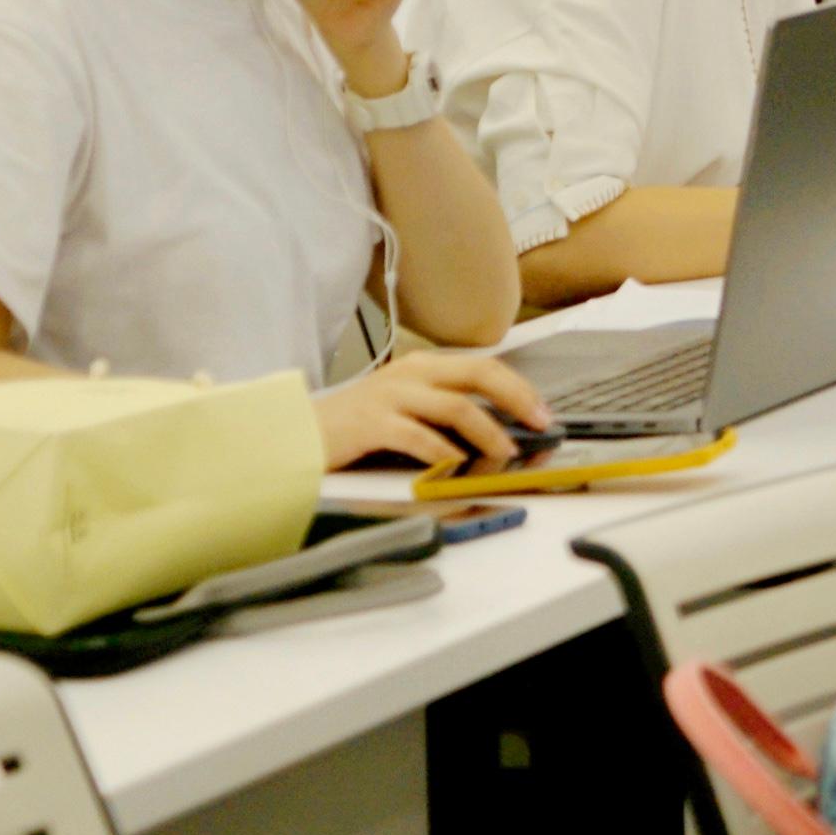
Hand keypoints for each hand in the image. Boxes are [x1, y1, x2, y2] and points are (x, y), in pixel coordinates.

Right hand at [317, 344, 551, 473]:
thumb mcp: (404, 409)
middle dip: (518, 399)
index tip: (543, 412)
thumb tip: (495, 433)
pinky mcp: (371, 423)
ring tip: (507, 454)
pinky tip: (458, 468)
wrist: (293, 434)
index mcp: (422, 366)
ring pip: (457, 407)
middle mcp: (410, 373)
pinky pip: (421, 437)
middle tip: (540, 425)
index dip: (518, 388)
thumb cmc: (353, 427)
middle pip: (480, 374)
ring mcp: (390, 396)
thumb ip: (442, 413)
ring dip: (489, 433)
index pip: (483, 366)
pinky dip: (446, 454)